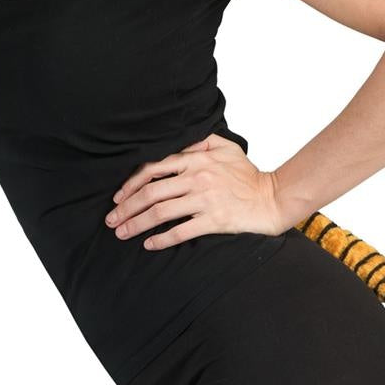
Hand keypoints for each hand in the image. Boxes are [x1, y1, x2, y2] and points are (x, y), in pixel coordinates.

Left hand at [104, 133, 286, 250]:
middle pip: (150, 192)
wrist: (273, 197)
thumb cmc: (249, 174)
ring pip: (160, 212)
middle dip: (126, 207)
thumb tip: (180, 141)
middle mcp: (196, 178)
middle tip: (112, 220)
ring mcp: (204, 200)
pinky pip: (180, 231)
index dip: (131, 183)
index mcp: (195, 159)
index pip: (153, 168)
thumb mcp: (226, 147)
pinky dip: (161, 239)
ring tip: (122, 233)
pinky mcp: (213, 220)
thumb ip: (201, 140)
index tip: (118, 197)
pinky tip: (148, 244)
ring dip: (136, 224)